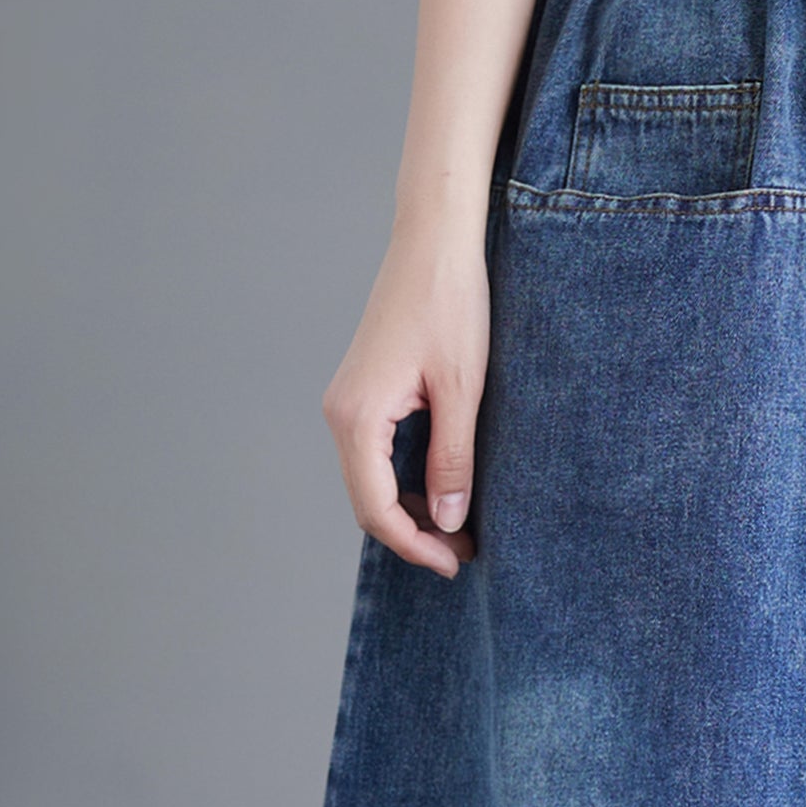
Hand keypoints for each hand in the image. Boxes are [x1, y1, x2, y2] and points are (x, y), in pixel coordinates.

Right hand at [322, 215, 489, 577]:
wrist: (433, 242)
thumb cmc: (450, 305)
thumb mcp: (462, 391)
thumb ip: (452, 461)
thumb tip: (448, 522)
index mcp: (358, 417)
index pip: (376, 509)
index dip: (415, 547)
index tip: (456, 564)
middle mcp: (341, 414)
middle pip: (367, 502)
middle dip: (414, 536)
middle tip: (464, 554)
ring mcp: (348, 403)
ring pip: (370, 481)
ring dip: (410, 511)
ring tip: (460, 528)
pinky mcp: (363, 393)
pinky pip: (376, 456)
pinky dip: (405, 482)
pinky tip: (443, 490)